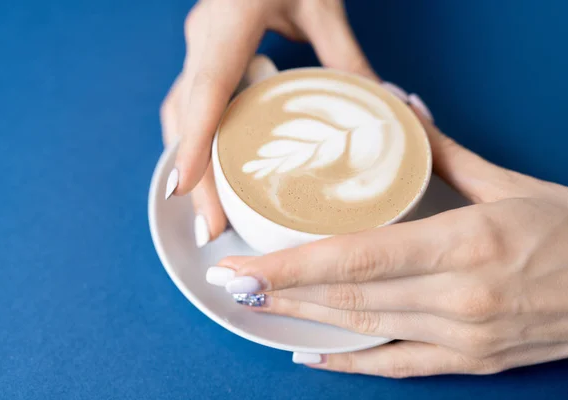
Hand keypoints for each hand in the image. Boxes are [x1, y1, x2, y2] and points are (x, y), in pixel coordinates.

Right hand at [161, 0, 379, 246]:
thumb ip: (347, 56)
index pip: (207, 88)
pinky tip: (211, 173)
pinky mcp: (205, 53)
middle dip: (192, 174)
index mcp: (231, 19)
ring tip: (209, 213)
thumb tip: (385, 108)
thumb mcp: (324, 4)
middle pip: (186, 115)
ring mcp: (199, 44)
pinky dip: (196, 142)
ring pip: (181, 113)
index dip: (192, 142)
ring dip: (190, 163)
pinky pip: (191, 104)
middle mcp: (204, 36)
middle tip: (210, 228)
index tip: (183, 190)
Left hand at [207, 105, 567, 376]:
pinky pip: (397, 365)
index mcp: (466, 244)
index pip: (356, 258)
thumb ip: (445, 153)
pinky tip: (309, 353)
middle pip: (348, 296)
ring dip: (302, 317)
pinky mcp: (471, 361)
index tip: (245, 263)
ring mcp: (463, 337)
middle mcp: (459, 298)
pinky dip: (350, 360)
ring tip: (256, 303)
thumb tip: (402, 114)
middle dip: (281, 289)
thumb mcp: (511, 184)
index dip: (293, 264)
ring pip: (363, 328)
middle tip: (230, 279)